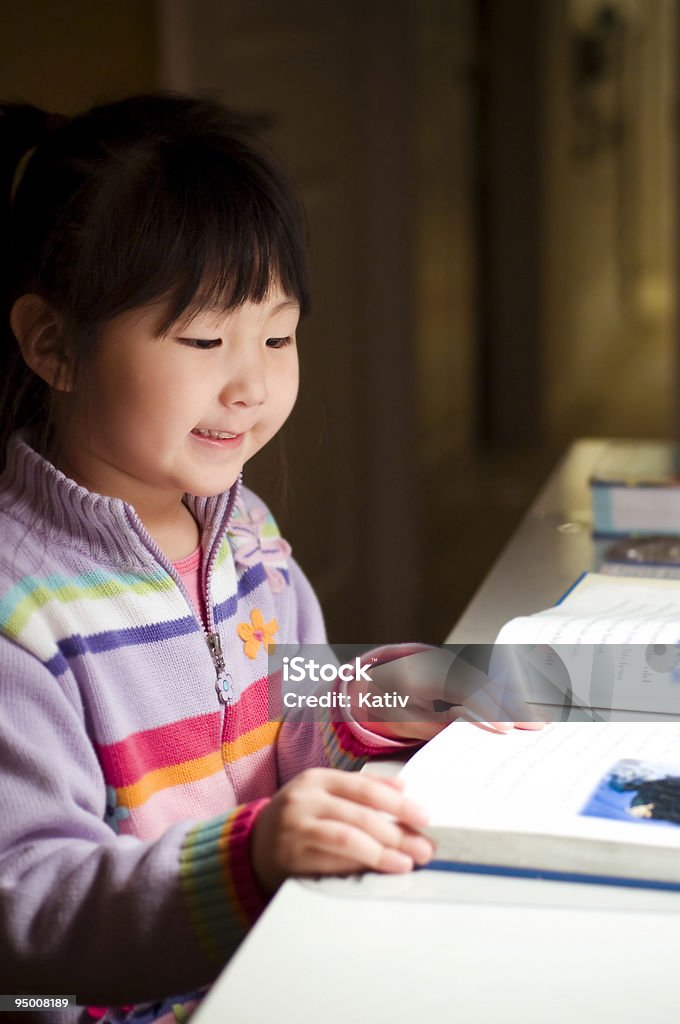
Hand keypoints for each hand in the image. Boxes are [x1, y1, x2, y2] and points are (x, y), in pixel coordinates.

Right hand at [250, 768, 434, 892]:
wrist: (253, 845)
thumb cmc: (298, 817)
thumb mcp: (324, 793)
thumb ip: (361, 788)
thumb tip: (403, 788)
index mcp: (317, 779)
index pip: (365, 788)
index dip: (398, 804)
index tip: (425, 818)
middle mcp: (304, 800)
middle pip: (360, 815)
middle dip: (398, 833)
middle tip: (425, 848)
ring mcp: (295, 829)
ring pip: (347, 839)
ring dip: (382, 853)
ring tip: (406, 863)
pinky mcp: (290, 858)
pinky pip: (330, 863)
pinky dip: (358, 868)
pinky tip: (377, 873)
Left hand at [346, 643, 545, 740]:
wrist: (376, 679)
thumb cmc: (387, 703)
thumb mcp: (405, 719)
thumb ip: (438, 723)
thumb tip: (476, 726)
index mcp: (423, 675)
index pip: (463, 690)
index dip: (486, 709)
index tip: (505, 728)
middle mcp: (443, 664)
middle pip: (485, 683)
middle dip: (512, 705)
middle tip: (538, 725)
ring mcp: (454, 663)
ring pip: (490, 681)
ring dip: (515, 700)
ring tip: (540, 719)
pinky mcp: (462, 670)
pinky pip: (487, 682)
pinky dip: (507, 696)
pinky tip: (525, 710)